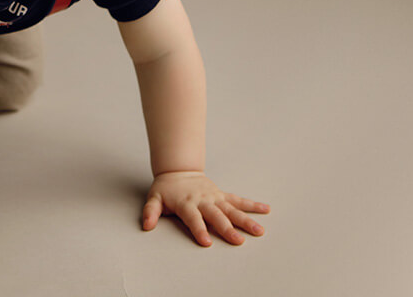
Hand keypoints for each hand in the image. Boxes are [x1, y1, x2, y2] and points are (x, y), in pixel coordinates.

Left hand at [142, 171, 268, 246]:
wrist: (178, 170)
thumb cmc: (166, 189)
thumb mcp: (154, 198)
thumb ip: (150, 212)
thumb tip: (146, 226)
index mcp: (186, 203)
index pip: (193, 219)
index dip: (199, 230)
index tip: (206, 242)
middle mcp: (203, 201)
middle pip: (216, 216)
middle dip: (227, 229)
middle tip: (238, 241)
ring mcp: (215, 198)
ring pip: (232, 209)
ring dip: (246, 220)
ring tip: (259, 230)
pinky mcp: (222, 195)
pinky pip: (239, 200)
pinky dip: (252, 205)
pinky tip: (265, 210)